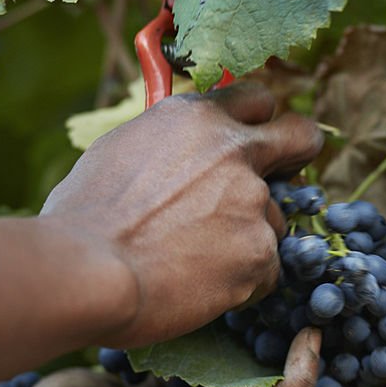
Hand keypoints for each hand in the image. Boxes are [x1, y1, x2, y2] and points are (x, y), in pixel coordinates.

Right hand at [40, 83, 323, 347]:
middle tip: (285, 177)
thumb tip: (178, 150)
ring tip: (195, 261)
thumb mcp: (121, 150)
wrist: (85, 272)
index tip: (253, 141)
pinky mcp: (261, 253)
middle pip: (301, 139)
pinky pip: (266, 270)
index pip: (257, 100)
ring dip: (249, 238)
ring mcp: (253, 202)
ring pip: (275, 220)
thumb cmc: (83, 218)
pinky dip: (243, 281)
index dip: (257, 124)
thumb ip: (168, 144)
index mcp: (197, 118)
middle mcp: (234, 151)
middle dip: (298, 156)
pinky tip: (200, 286)